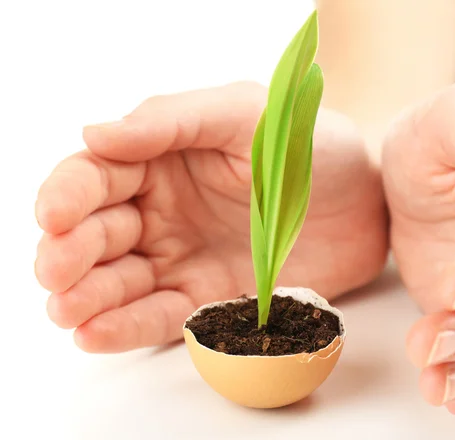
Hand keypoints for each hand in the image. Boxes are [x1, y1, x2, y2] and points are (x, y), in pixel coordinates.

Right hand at [35, 82, 387, 352]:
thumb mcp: (245, 114)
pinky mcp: (209, 297)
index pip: (97, 175)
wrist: (365, 202)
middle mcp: (162, 210)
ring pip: (120, 280)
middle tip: (56, 270)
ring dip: (87, 296)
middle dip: (69, 253)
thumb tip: (94, 134)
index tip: (53, 215)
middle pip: (97, 233)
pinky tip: (96, 333)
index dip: (68, 195)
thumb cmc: (309, 145)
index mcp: (162, 158)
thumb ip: (173, 119)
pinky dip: (127, 326)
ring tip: (67, 310)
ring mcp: (183, 257)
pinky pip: (161, 315)